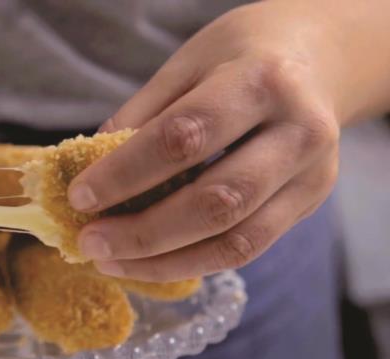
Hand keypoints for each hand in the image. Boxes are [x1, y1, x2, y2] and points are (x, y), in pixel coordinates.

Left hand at [69, 2, 345, 281]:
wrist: (317, 59)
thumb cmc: (238, 57)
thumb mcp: (185, 66)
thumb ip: (140, 118)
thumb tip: (89, 176)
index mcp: (260, 82)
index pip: (185, 138)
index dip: (126, 173)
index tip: (79, 196)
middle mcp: (298, 132)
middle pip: (216, 200)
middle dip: (143, 232)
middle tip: (89, 242)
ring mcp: (312, 174)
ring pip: (236, 240)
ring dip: (164, 261)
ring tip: (110, 262)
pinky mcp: (308, 203)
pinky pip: (247, 248)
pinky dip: (191, 262)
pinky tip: (149, 262)